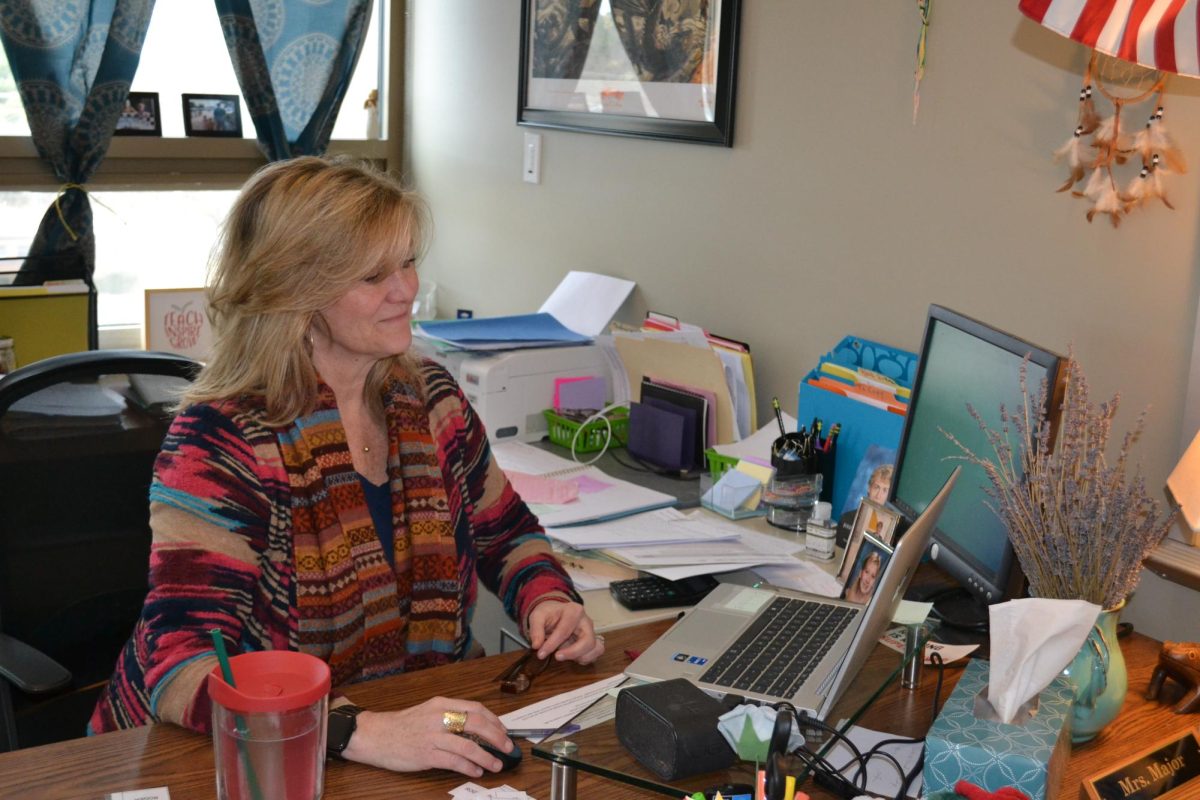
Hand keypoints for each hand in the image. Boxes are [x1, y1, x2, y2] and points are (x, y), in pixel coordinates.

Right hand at [341, 697, 511, 775]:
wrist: (374, 735)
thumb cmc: (402, 725)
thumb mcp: (428, 712)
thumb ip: (450, 716)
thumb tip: (478, 728)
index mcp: (441, 704)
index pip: (475, 708)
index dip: (494, 721)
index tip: (504, 731)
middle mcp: (438, 717)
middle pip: (476, 724)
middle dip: (497, 737)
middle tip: (507, 747)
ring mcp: (432, 736)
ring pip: (468, 745)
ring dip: (486, 757)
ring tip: (495, 765)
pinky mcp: (425, 754)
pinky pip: (453, 761)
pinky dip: (468, 767)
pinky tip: (476, 771)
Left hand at [526, 600, 604, 663]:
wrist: (556, 613)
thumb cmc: (549, 614)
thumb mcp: (537, 616)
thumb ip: (536, 630)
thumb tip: (537, 645)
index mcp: (574, 611)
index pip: (565, 630)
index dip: (552, 644)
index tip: (541, 654)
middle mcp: (586, 621)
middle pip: (588, 640)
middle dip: (572, 652)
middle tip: (557, 657)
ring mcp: (591, 632)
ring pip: (595, 648)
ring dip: (581, 657)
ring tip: (566, 657)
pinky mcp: (592, 641)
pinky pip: (596, 653)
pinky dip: (586, 658)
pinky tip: (573, 658)